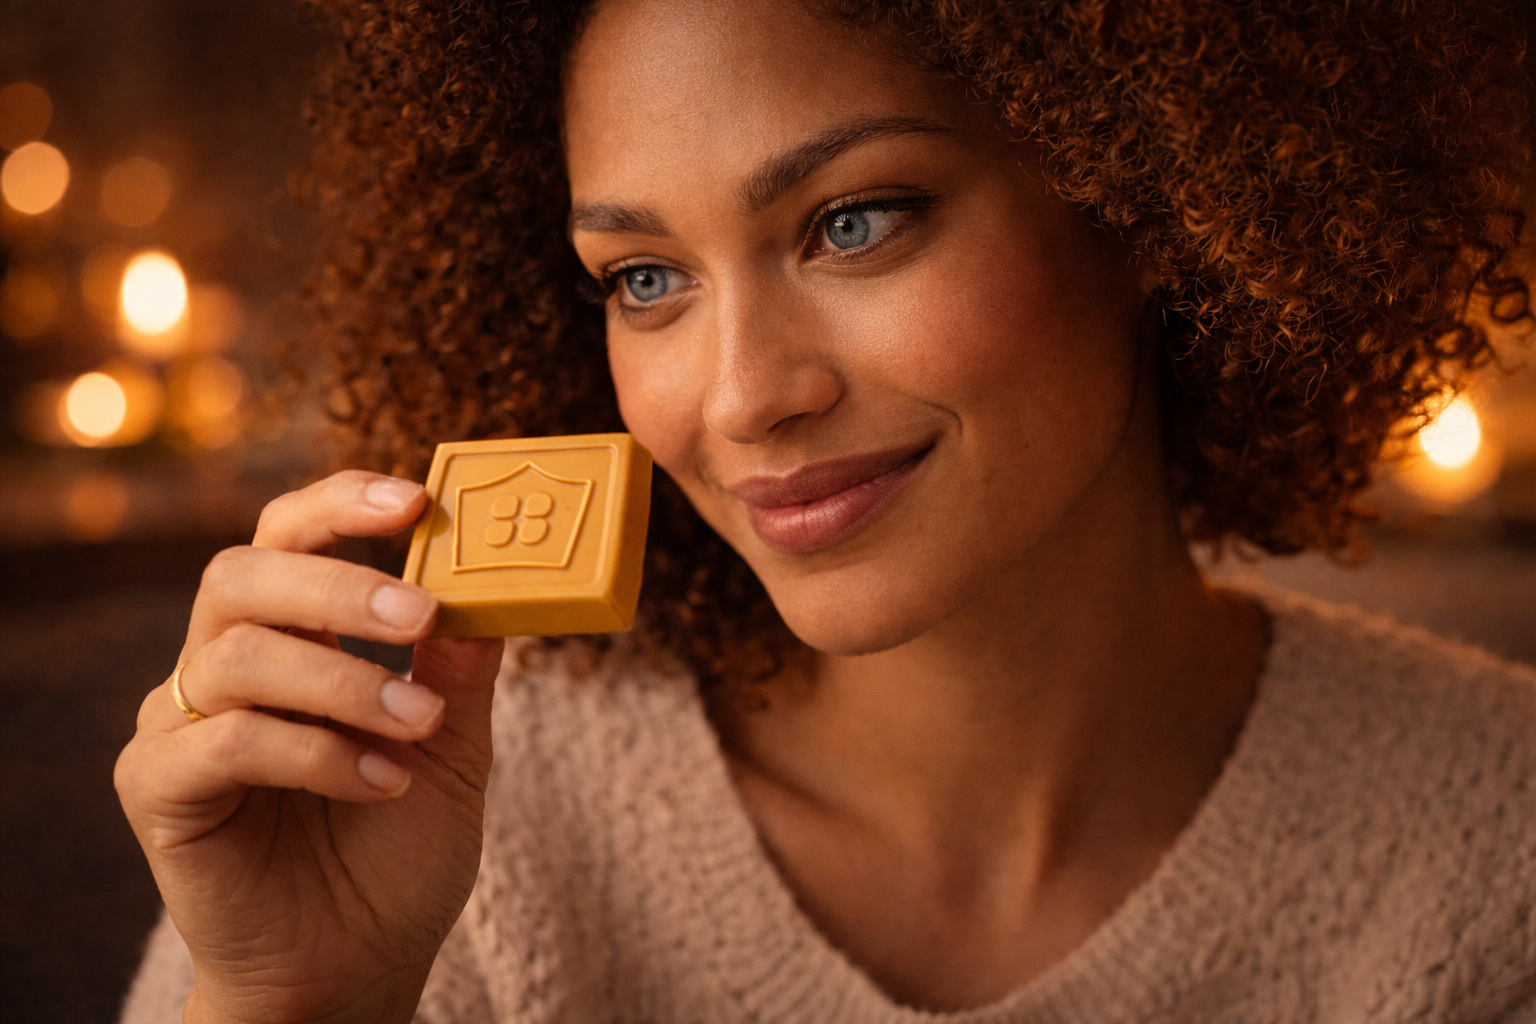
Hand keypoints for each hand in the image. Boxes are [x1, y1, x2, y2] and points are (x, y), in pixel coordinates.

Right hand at [115, 471, 503, 1023]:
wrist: (356, 962)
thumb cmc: (397, 846)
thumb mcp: (452, 745)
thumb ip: (462, 666)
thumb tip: (495, 583)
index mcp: (292, 634)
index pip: (289, 535)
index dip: (341, 504)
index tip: (416, 499)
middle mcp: (223, 663)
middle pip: (243, 573)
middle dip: (339, 583)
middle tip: (420, 612)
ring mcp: (182, 722)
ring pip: (237, 653)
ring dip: (344, 680)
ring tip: (420, 725)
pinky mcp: (160, 788)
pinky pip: (225, 741)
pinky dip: (314, 752)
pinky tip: (378, 780)